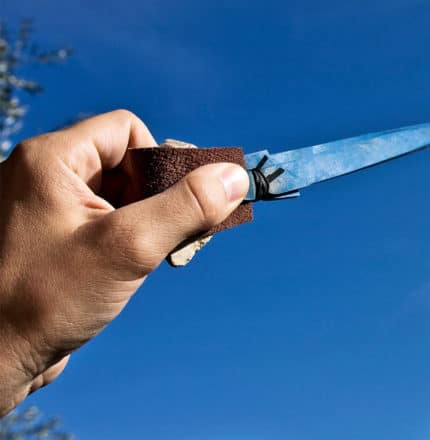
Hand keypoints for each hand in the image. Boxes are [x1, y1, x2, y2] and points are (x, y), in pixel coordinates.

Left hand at [0, 110, 249, 414]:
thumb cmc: (45, 300)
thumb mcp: (128, 248)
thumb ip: (186, 207)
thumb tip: (236, 176)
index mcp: (51, 160)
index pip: (128, 131)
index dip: (160, 163)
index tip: (172, 206)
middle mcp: (43, 175)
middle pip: (126, 163)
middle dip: (160, 198)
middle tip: (172, 238)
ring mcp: (44, 209)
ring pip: (119, 195)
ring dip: (149, 223)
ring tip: (150, 260)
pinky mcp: (50, 240)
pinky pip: (103, 222)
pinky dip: (128, 240)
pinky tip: (129, 272)